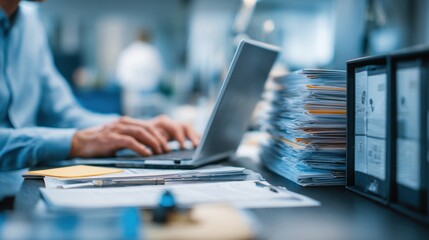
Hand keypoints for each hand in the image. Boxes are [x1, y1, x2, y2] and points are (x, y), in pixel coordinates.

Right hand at [70, 116, 199, 158]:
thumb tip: (148, 147)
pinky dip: (141, 148)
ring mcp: (117, 129)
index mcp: (126, 122)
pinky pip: (130, 141)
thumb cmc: (100, 142)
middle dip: (160, 139)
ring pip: (141, 133)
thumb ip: (131, 138)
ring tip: (161, 152)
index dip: (159, 135)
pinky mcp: (111, 138)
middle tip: (167, 150)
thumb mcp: (118, 137)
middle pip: (147, 128)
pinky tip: (147, 154)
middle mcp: (123, 123)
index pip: (148, 126)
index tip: (167, 145)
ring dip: (153, 143)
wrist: (79, 142)